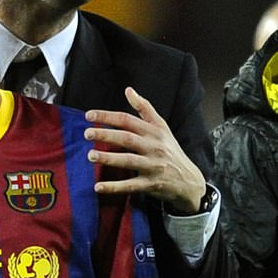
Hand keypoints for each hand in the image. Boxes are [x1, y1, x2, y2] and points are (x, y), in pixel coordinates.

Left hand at [84, 87, 204, 212]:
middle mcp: (154, 147)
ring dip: (108, 158)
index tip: (88, 116)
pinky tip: (98, 187)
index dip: (108, 116)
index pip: (128, 120)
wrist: (189, 181)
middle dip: (106, 134)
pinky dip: (114, 187)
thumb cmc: (170, 150)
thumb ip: (144, 108)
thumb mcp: (162, 127)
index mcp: (153, 132)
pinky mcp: (151, 184)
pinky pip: (131, 186)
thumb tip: (128, 89)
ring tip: (90, 155)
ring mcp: (153, 166)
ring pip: (129, 161)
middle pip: (127, 138)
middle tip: (87, 133)